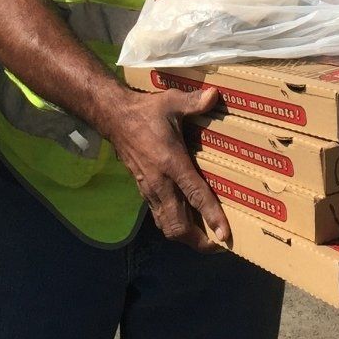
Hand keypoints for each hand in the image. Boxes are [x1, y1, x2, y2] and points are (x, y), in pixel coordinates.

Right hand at [104, 86, 228, 251]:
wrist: (113, 117)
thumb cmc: (146, 111)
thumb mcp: (171, 102)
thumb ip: (194, 102)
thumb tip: (215, 95)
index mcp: (172, 163)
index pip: (195, 196)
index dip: (212, 217)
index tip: (225, 236)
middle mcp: (161, 183)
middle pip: (178, 225)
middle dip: (198, 241)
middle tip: (218, 243)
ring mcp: (150, 190)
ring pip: (167, 226)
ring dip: (186, 236)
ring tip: (205, 238)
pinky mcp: (144, 190)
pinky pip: (160, 216)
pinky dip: (174, 224)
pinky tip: (187, 220)